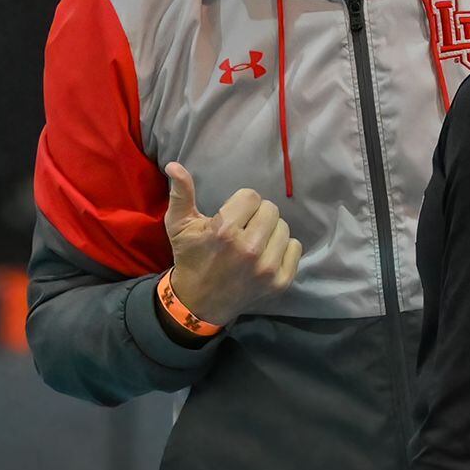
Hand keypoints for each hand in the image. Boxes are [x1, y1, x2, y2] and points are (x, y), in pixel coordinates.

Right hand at [162, 162, 301, 327]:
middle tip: (243, 229)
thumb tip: (174, 165)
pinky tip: (265, 255)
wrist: (198, 303)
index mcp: (224, 231)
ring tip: (254, 242)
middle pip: (271, 210)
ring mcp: (266, 268)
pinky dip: (283, 249)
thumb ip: (181, 194)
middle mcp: (248, 249)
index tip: (231, 217)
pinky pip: (295, 248)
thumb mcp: (179, 225)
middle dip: (256, 215)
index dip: (240, 204)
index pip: (251, 196)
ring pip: (284, 228)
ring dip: (270, 232)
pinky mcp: (280, 282)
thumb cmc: (190, 258)